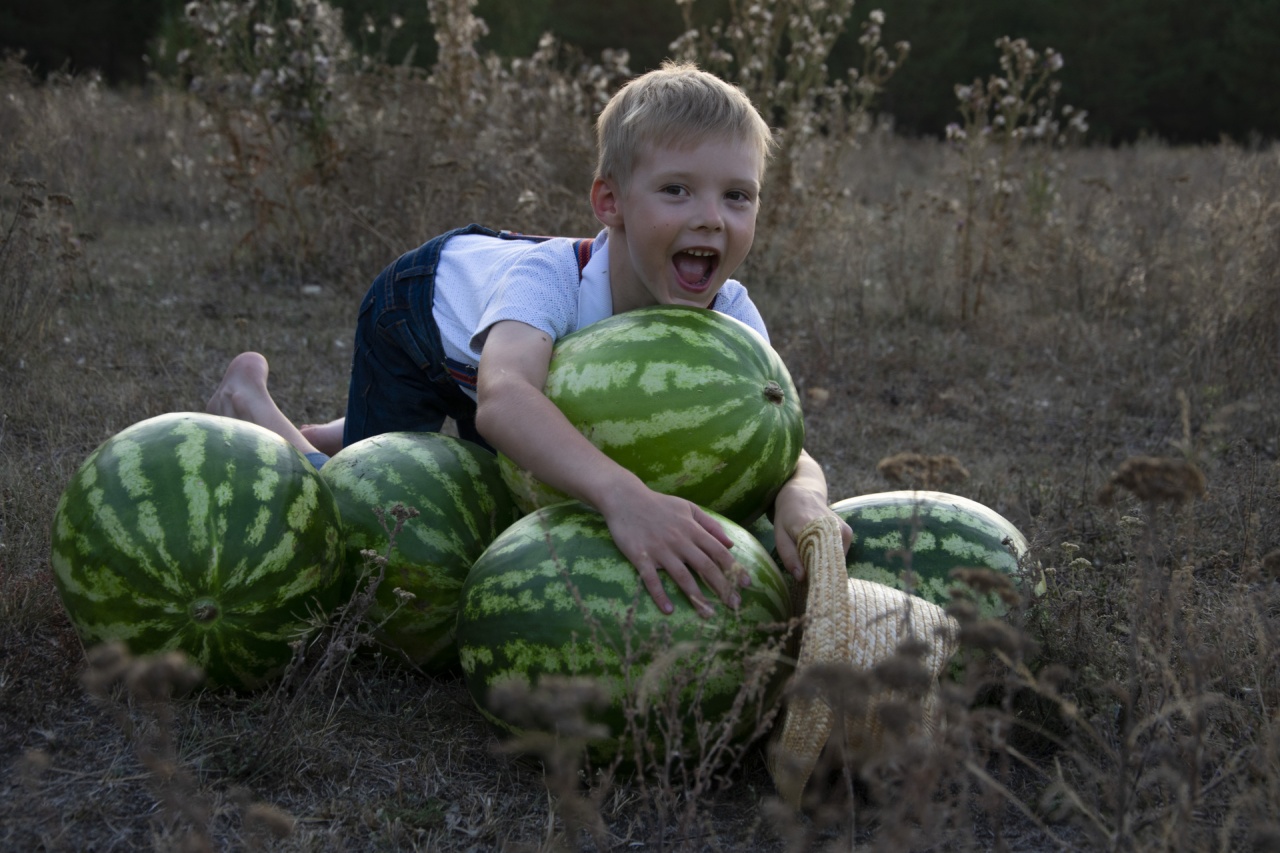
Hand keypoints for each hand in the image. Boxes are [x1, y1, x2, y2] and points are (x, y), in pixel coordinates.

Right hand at [600, 483, 747, 617]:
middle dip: (722, 587)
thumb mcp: (688, 508)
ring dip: (697, 596)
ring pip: (682, 576)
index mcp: (692, 529)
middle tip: (735, 605)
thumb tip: (730, 543)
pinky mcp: (641, 556)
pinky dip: (660, 595)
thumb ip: (710, 525)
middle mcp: (679, 541)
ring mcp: (660, 550)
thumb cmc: (659, 504)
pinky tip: (668, 610)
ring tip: (708, 614)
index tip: (747, 584)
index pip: (718, 551)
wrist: (625, 498)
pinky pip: (651, 579)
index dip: (734, 568)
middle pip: (705, 567)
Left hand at [770, 457, 851, 580]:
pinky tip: (820, 554)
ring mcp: (842, 530)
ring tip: (812, 564)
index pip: (815, 559)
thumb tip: (802, 578)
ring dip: (825, 566)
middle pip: (830, 562)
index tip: (809, 587)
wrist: (802, 493)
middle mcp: (830, 527)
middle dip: (820, 574)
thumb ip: (789, 557)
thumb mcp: (780, 536)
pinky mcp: (848, 533)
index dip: (813, 576)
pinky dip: (831, 559)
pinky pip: (841, 555)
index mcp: (809, 526)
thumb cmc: (787, 517)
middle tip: (810, 581)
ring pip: (837, 560)